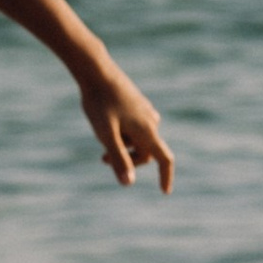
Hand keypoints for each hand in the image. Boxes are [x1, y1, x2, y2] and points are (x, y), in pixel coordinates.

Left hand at [80, 66, 174, 192]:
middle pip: (146, 152)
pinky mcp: (136, 103)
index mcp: (147, 130)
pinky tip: (107, 124)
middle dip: (128, 159)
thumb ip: (118, 158)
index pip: (164, 159)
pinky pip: (135, 126)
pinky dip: (123, 133)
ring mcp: (145, 110)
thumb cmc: (99, 102)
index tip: (165, 192)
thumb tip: (128, 183)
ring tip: (100, 137)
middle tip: (102, 159)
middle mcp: (151, 120)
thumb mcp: (106, 133)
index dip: (166, 176)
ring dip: (123, 146)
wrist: (96, 71)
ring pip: (139, 139)